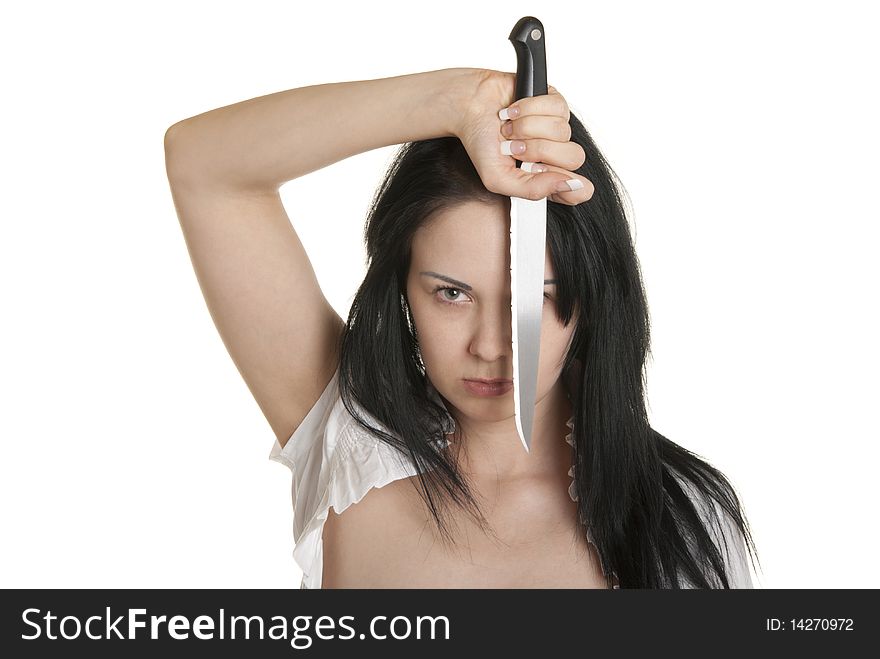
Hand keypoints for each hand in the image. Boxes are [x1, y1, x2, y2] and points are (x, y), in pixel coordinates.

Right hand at [454, 69, 592, 204]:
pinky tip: (513, 111)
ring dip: (528, 128)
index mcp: (545, 177)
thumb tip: (568, 185)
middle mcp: (555, 153)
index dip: (574, 186)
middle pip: (574, 157)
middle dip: (539, 151)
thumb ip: (532, 189)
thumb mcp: (498, 179)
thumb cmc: (481, 144)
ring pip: (562, 130)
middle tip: (515, 148)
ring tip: (509, 128)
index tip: (555, 179)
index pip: (579, 189)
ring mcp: (557, 127)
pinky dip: (530, 109)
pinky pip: (557, 107)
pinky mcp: (554, 102)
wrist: (469, 107)